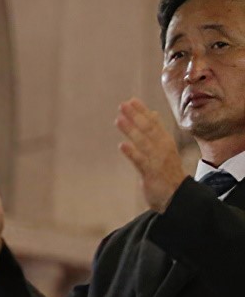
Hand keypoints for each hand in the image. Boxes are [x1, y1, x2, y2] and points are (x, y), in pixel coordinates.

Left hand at [117, 97, 188, 212]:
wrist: (176, 196)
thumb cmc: (167, 172)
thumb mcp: (164, 149)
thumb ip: (156, 132)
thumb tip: (153, 114)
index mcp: (165, 142)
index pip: (153, 123)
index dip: (142, 112)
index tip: (131, 100)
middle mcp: (162, 148)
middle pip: (148, 129)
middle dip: (136, 116)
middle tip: (123, 105)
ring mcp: (157, 160)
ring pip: (143, 143)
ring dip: (131, 130)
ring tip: (119, 120)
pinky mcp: (151, 174)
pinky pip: (141, 162)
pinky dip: (132, 153)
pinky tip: (122, 145)